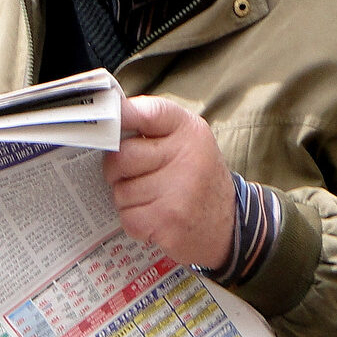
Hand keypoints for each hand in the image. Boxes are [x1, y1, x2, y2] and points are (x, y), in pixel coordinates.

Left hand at [101, 95, 234, 268]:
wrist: (229, 224)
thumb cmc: (196, 177)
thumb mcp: (186, 140)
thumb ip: (151, 124)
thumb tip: (108, 118)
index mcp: (189, 131)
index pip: (147, 113)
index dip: (121, 115)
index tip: (108, 120)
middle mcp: (188, 158)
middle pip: (121, 157)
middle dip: (117, 169)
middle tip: (134, 175)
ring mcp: (179, 192)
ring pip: (121, 191)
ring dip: (128, 198)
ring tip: (153, 198)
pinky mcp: (169, 222)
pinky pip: (128, 217)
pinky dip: (135, 220)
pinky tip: (155, 217)